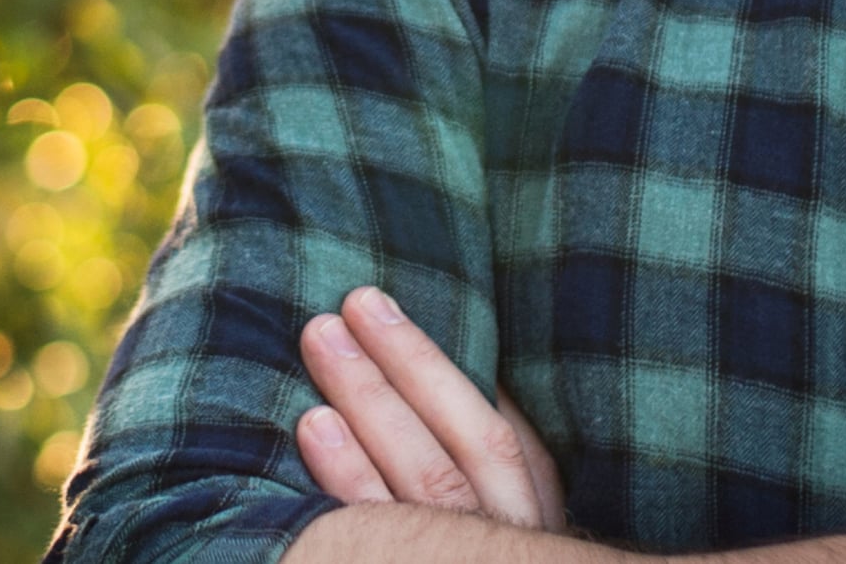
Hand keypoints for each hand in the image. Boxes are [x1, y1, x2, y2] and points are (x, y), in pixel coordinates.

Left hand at [289, 287, 563, 530]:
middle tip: (345, 307)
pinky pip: (377, 540)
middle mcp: (510, 552)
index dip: (444, 373)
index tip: (383, 311)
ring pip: (423, 483)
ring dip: (369, 404)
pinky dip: (347, 481)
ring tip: (322, 344)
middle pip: (460, 450)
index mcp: (532, 529)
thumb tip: (421, 383)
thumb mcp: (495, 527)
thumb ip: (469, 472)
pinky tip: (312, 428)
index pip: (504, 443)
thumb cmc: (466, 559)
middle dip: (402, 369)